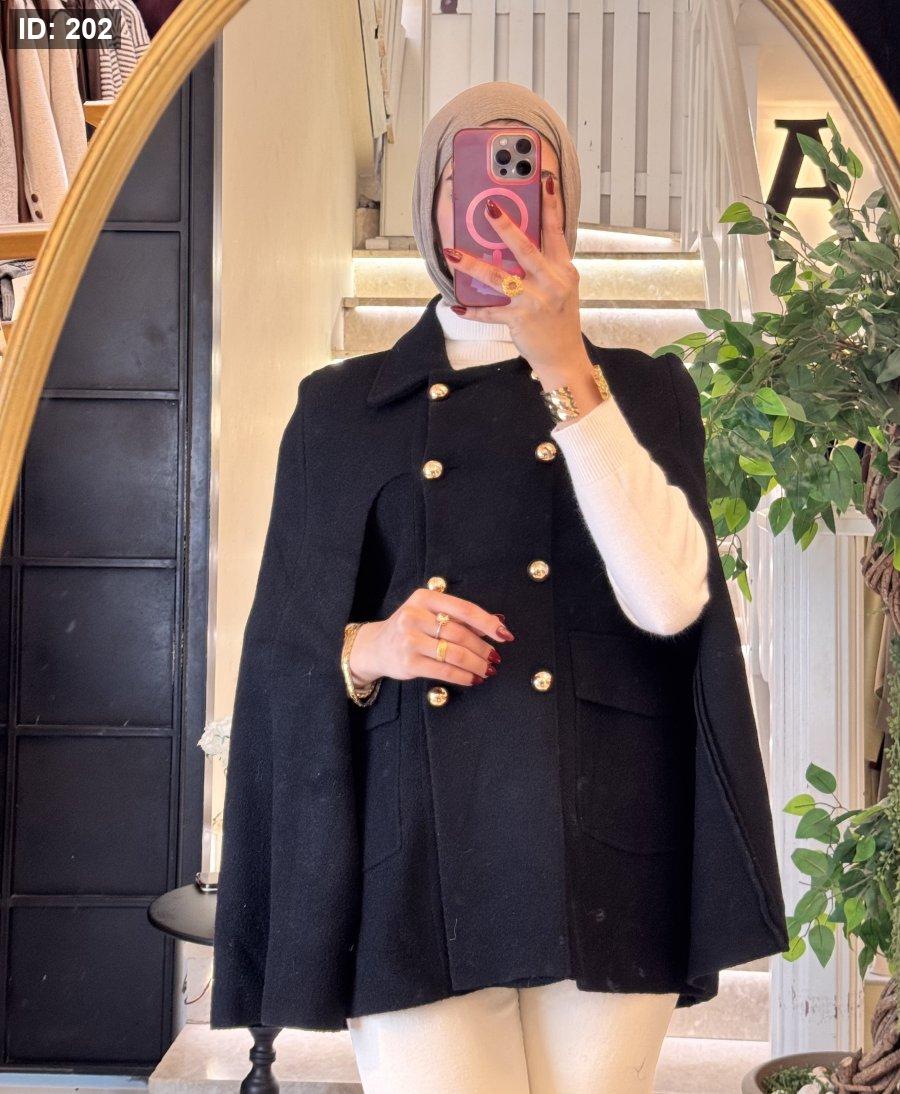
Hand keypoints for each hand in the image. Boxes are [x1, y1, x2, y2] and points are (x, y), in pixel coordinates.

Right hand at [348, 588, 513, 687]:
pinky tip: (473, 679)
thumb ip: (460, 618)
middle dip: (483, 648)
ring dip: (477, 664)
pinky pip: (444, 670)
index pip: (464, 608)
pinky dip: (463, 676)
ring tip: (488, 669)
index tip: (505, 634)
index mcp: (425, 598)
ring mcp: (409, 639)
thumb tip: (498, 623)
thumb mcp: (430, 614)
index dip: (487, 622)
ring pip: (454, 653)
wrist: (376, 646)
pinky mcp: (408, 662)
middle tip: (496, 657)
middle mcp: (415, 616)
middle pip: (460, 633)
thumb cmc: (411, 628)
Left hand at [442, 175, 601, 414]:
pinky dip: (473, 311)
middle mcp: (551, 282)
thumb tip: (522, 240)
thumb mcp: (562, 287)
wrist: (564, 356)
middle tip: (489, 207)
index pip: (556, 231)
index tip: (545, 179)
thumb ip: (547, 264)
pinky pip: (490, 313)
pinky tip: (456, 307)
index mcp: (563, 270)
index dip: (551, 205)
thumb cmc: (560, 319)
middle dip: (507, 227)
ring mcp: (535, 301)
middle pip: (526, 249)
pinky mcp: (520, 320)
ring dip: (474, 265)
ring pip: (500, 278)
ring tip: (453, 253)